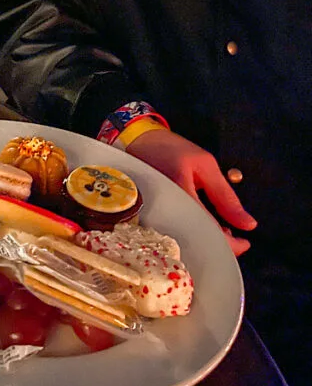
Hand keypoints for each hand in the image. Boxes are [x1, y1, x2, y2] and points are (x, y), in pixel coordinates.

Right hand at [126, 129, 256, 255]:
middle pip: (198, 242)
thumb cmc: (171, 149)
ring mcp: (156, 216)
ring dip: (205, 238)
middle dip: (219, 243)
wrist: (138, 141)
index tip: (246, 242)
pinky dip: (192, 231)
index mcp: (181, 194)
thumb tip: (248, 224)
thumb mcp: (205, 165)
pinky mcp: (153, 217)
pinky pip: (176, 232)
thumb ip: (226, 196)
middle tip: (232, 233)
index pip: (210, 230)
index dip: (232, 243)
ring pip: (186, 240)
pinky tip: (200, 223)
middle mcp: (166, 210)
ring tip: (218, 227)